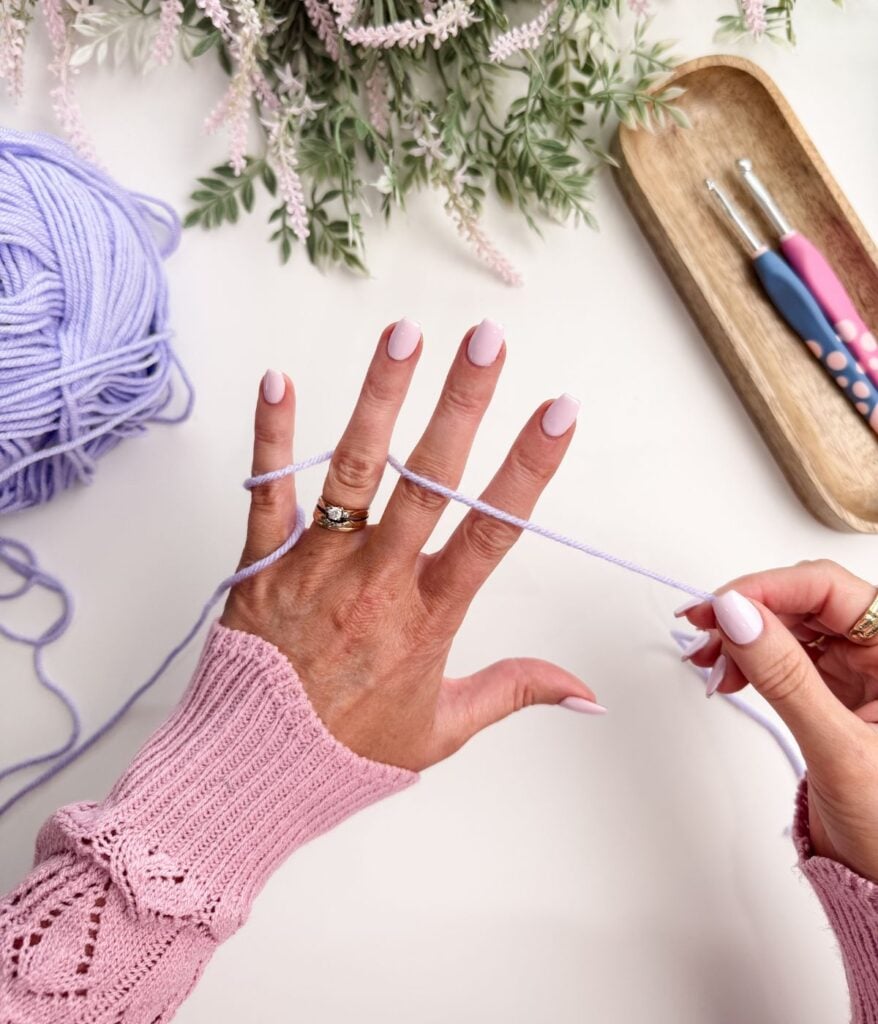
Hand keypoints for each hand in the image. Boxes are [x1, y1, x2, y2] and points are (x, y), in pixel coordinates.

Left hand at [221, 319, 603, 771]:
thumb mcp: (443, 728)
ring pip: (353, 470)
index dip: (528, 469)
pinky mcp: (261, 563)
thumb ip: (515, 691)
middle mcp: (377, 580)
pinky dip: (271, 437)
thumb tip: (588, 694)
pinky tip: (279, 379)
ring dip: (379, 399)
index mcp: (428, 615)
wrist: (252, 769)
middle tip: (487, 342)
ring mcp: (316, 566)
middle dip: (461, 405)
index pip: (492, 532)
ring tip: (404, 335)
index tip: (558, 412)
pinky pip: (267, 492)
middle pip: (428, 480)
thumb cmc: (347, 750)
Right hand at [679, 560, 877, 880]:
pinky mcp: (830, 688)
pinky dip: (747, 658)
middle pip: (805, 599)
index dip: (771, 587)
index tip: (723, 604)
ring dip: (742, 634)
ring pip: (787, 624)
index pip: (830, 589)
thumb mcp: (839, 749)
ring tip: (709, 658)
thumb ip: (786, 678)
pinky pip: (781, 654)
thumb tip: (740, 615)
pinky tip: (727, 672)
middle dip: (749, 609)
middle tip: (703, 626)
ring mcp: (855, 670)